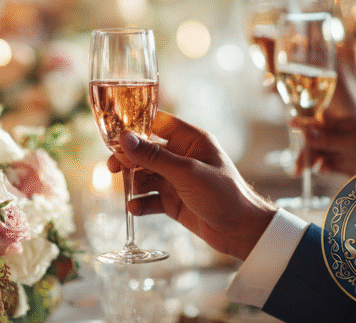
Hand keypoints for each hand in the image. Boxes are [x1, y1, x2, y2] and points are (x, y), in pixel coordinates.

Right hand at [107, 111, 276, 260]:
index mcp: (190, 140)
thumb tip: (125, 138)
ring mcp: (176, 180)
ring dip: (133, 183)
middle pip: (146, 151)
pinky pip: (150, 198)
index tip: (114, 135)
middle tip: (112, 168)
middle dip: (128, 159)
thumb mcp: (186, 172)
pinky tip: (135, 208)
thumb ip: (154, 156)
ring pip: (145, 175)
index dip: (135, 127)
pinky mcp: (173, 202)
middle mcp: (182, 157)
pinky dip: (141, 203)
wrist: (242, 232)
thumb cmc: (223, 194)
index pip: (157, 123)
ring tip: (128, 192)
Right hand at [300, 115, 355, 176]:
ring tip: (302, 171)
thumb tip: (306, 132)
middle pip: (320, 139)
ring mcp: (350, 152)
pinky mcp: (350, 167)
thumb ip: (330, 139)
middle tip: (297, 165)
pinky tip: (320, 171)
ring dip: (312, 160)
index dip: (307, 123)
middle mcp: (349, 137)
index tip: (291, 125)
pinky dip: (322, 167)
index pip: (324, 121)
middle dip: (307, 149)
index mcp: (353, 124)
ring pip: (323, 153)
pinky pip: (330, 164)